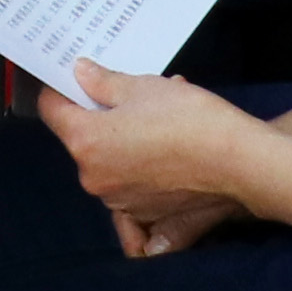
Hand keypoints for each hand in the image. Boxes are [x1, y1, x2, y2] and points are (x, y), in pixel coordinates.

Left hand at [38, 64, 290, 259]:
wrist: (240, 161)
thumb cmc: (189, 119)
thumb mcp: (142, 88)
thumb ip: (103, 83)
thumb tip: (80, 74)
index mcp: (86, 142)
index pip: (52, 110)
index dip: (61, 90)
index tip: (74, 79)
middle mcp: (95, 178)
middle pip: (81, 140)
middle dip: (99, 119)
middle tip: (132, 99)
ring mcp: (120, 202)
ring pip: (108, 166)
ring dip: (123, 146)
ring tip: (158, 124)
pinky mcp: (146, 216)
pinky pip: (130, 197)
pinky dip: (136, 185)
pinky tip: (154, 169)